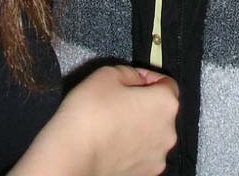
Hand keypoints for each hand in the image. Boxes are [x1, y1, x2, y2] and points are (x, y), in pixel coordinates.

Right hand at [11, 64, 178, 175]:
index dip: (148, 78)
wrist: (70, 156)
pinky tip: (112, 143)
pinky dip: (132, 148)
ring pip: (152, 134)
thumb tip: (137, 80)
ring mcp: (156, 158)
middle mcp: (167, 133)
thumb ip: (131, 73)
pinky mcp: (143, 175)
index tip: (132, 81)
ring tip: (112, 125)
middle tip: (119, 102)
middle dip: (144, 104)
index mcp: (165, 104)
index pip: (166, 83)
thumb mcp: (109, 73)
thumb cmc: (89, 114)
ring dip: (139, 127)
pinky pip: (142, 154)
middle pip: (161, 110)